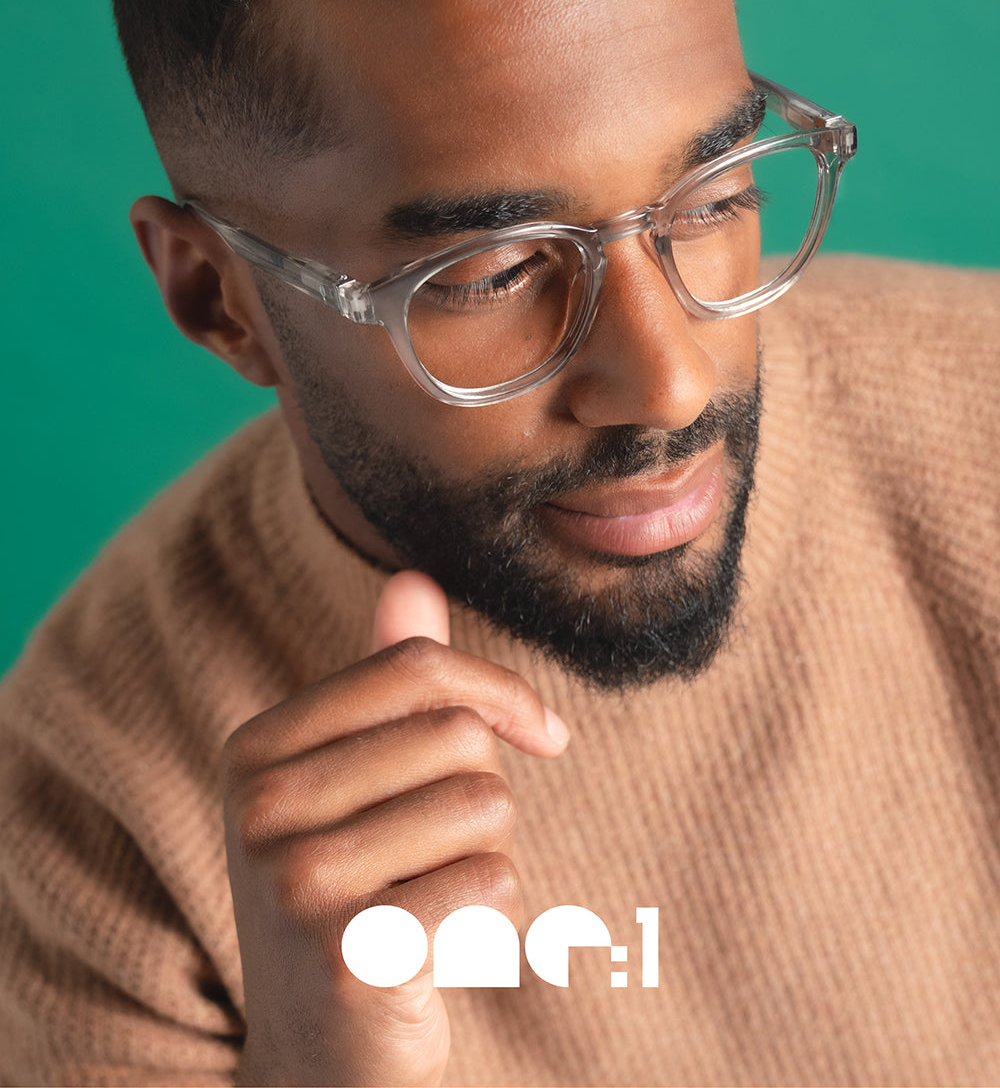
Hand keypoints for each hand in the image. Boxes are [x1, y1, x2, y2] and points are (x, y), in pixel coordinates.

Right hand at [223, 570, 569, 1086]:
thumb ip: (385, 684)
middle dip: (487, 793)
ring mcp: (295, 878)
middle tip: (447, 855)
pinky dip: (499, 915)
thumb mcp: (354, 785)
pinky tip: (447, 948)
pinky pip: (493, 880)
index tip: (543, 735)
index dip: (502, 692)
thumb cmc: (353, 897)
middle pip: (458, 736)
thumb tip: (413, 578)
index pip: (417, 667)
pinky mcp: (350, 950)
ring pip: (484, 805)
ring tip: (439, 899)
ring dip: (491, 854)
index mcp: (257, 747)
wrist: (322, 1056)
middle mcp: (259, 804)